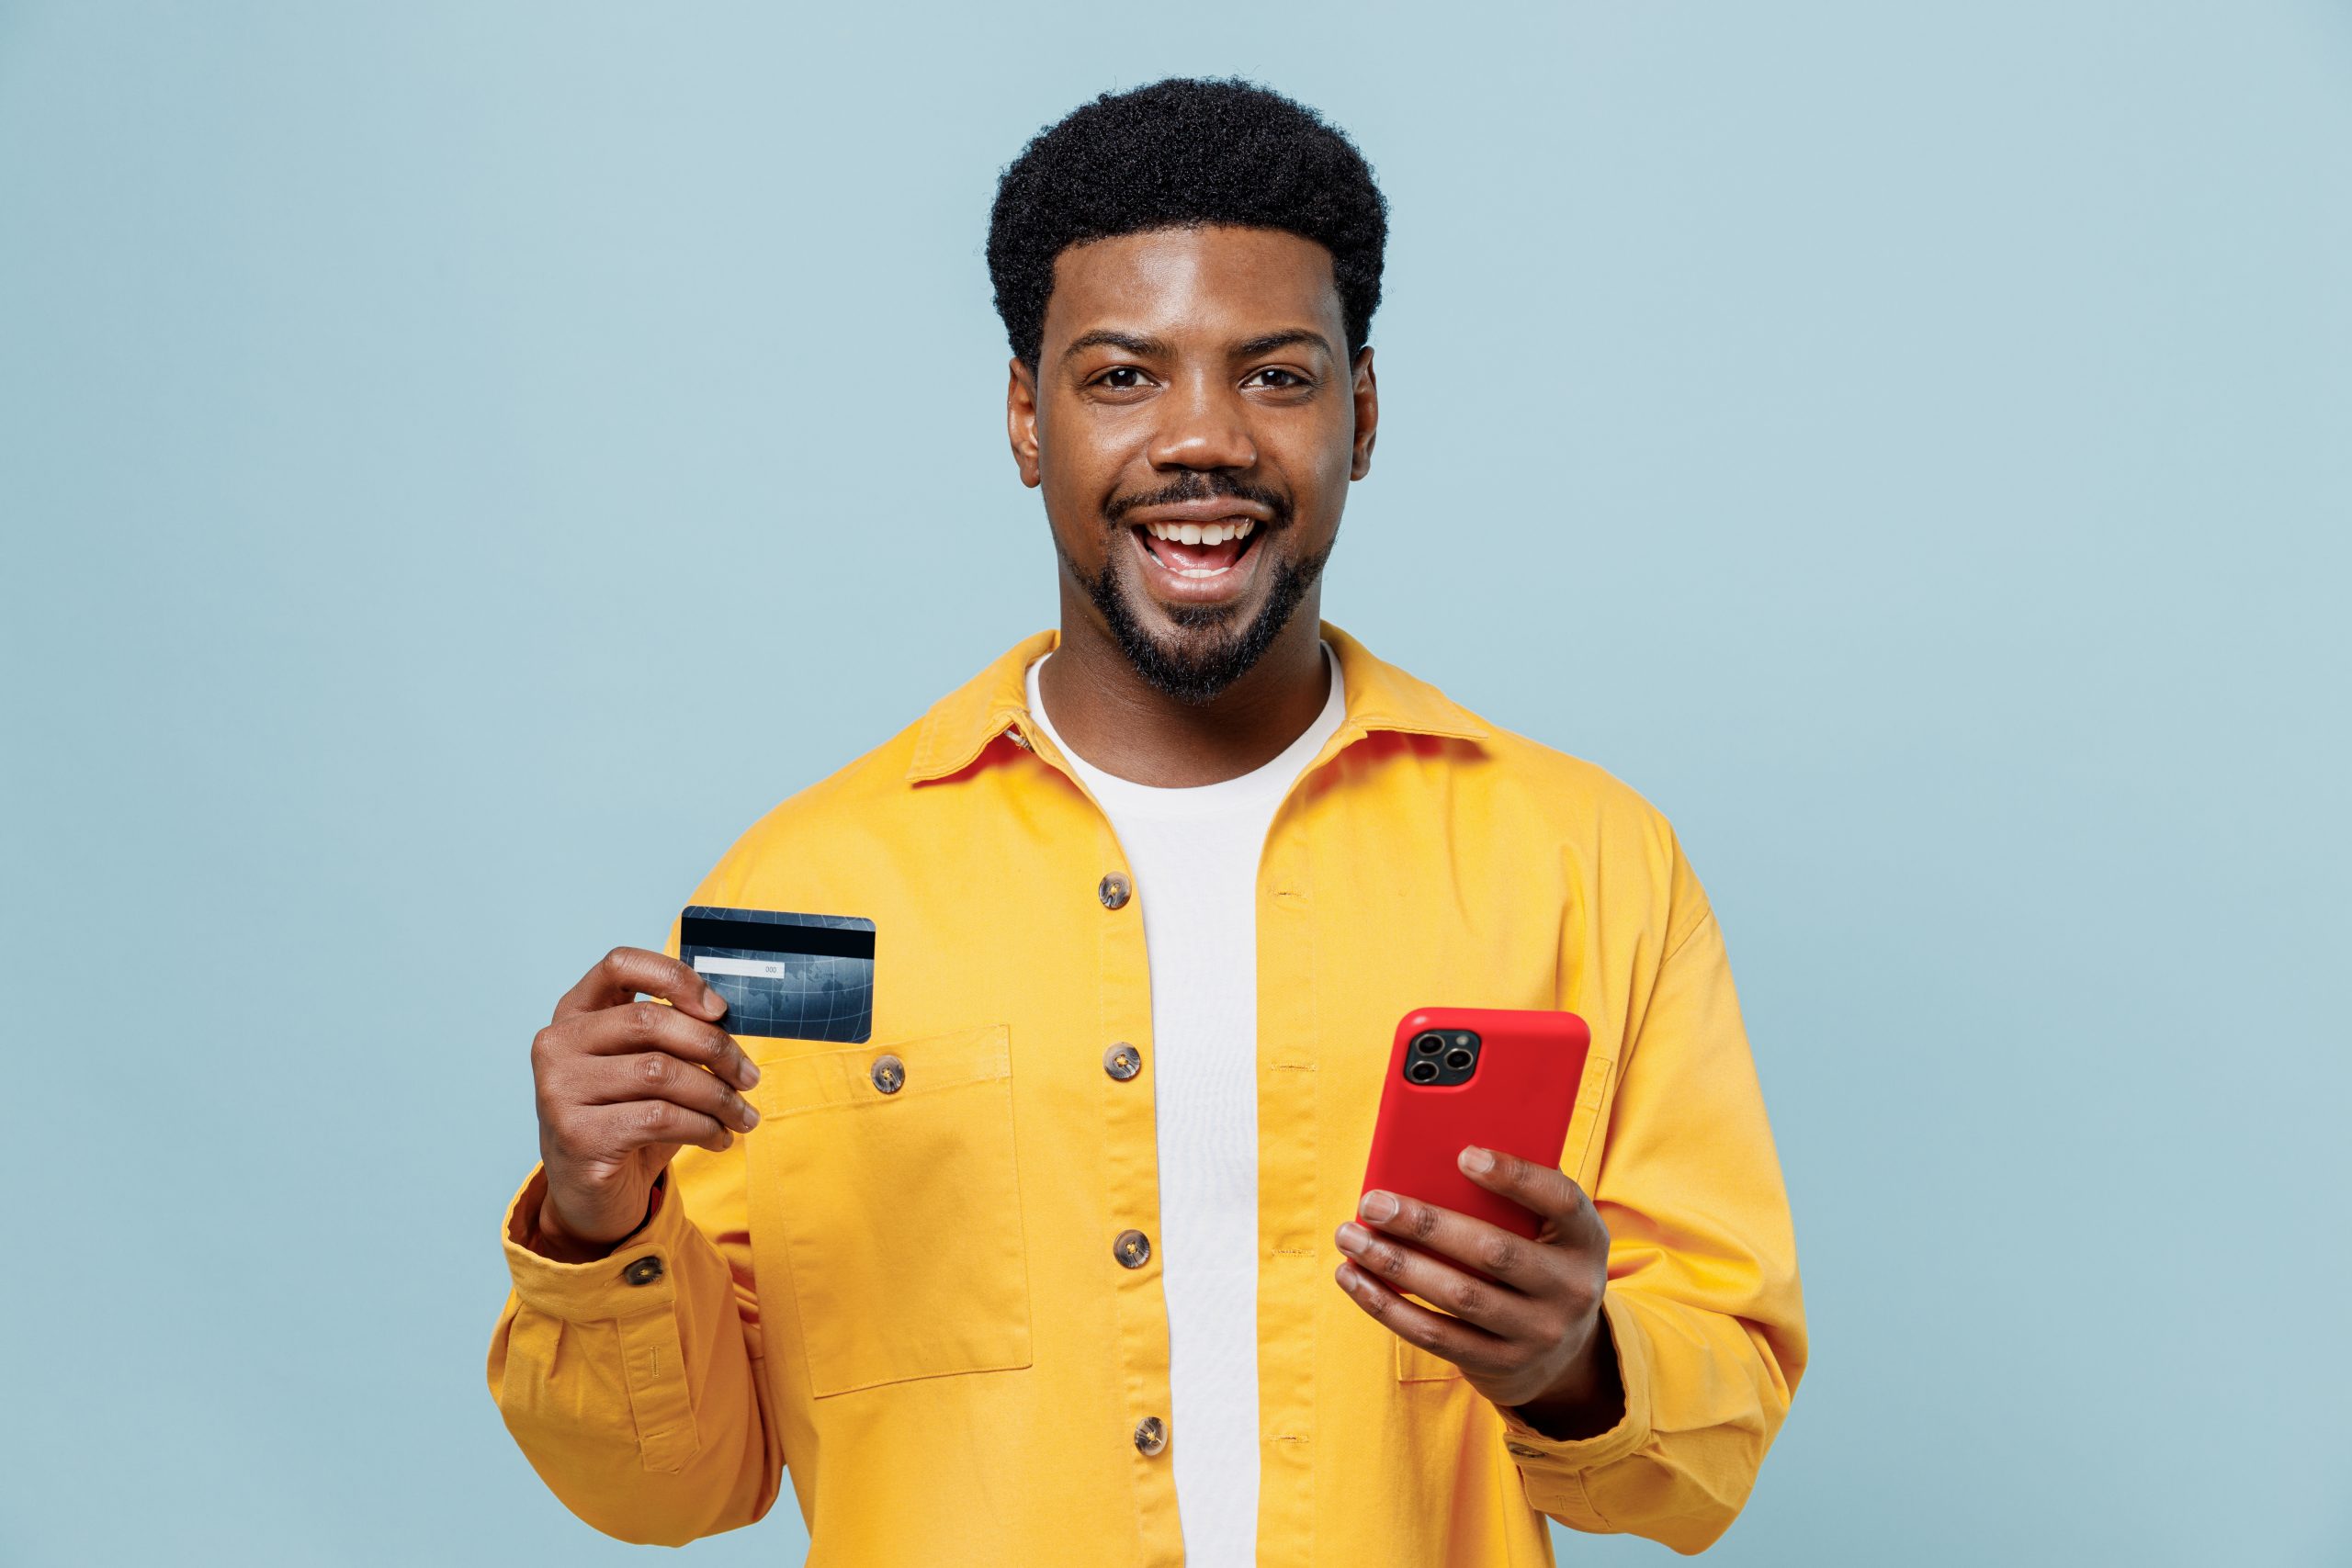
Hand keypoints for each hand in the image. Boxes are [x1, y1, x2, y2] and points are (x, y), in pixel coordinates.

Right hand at [527, 947, 764, 1258]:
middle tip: (750, 1077)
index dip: (675, 977)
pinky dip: (704, 1127)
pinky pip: (661, 1117)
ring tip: (742, 1116)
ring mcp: (560, 1090)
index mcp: (575, 1013)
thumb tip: (727, 1019)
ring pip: (662, 1072)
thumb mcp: (647, 1068)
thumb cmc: (627, 1120)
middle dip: (715, 1048)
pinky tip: (719, 1138)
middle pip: (651, 1021)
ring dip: (718, 1096)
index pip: (620, 964)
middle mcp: (558, 1045)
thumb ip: (674, 1035)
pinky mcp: (578, 1135)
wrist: (592, 1195)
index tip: (719, 1009)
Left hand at [1333, 1144, 1622, 1437]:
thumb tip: (1441, 1154)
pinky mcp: (1499, 1365)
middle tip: (1372, 1203)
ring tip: (1349, 1237)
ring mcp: (1538, 1333)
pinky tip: (1353, 1278)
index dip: (1515, 1176)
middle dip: (1425, 1224)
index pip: (1560, 1199)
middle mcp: (1572, 1289)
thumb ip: (1514, 1196)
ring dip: (1394, 1264)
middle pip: (1492, 1251)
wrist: (1564, 1356)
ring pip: (1456, 1296)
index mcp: (1586, 1239)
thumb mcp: (1549, 1231)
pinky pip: (1434, 1335)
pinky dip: (1387, 1305)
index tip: (1464, 1154)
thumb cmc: (1538, 1263)